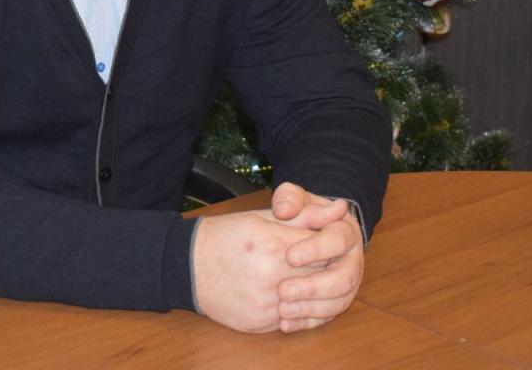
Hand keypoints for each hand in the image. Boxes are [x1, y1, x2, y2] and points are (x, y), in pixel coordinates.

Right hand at [192, 210, 320, 332]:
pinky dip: (298, 309)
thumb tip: (342, 208)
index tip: (329, 242)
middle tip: (323, 261)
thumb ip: (306, 215)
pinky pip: (293, 320)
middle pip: (320, 276)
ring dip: (315, 292)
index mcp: (274, 245)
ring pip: (310, 302)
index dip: (329, 246)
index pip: (324, 248)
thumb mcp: (264, 218)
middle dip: (326, 268)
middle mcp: (271, 277)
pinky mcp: (260, 323)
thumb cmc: (226, 236)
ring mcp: (266, 303)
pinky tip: (293, 296)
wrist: (188, 266)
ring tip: (308, 279)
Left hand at [270, 182, 364, 332]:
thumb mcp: (294, 199)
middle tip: (283, 290)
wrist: (305, 232)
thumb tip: (286, 209)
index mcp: (345, 230)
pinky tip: (286, 324)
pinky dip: (307, 323)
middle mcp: (352, 259)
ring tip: (282, 310)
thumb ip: (289, 199)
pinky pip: (328, 317)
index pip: (338, 240)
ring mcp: (347, 283)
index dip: (315, 249)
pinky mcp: (336, 301)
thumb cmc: (298, 213)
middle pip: (344, 278)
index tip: (289, 256)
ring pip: (339, 301)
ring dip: (311, 308)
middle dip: (314, 286)